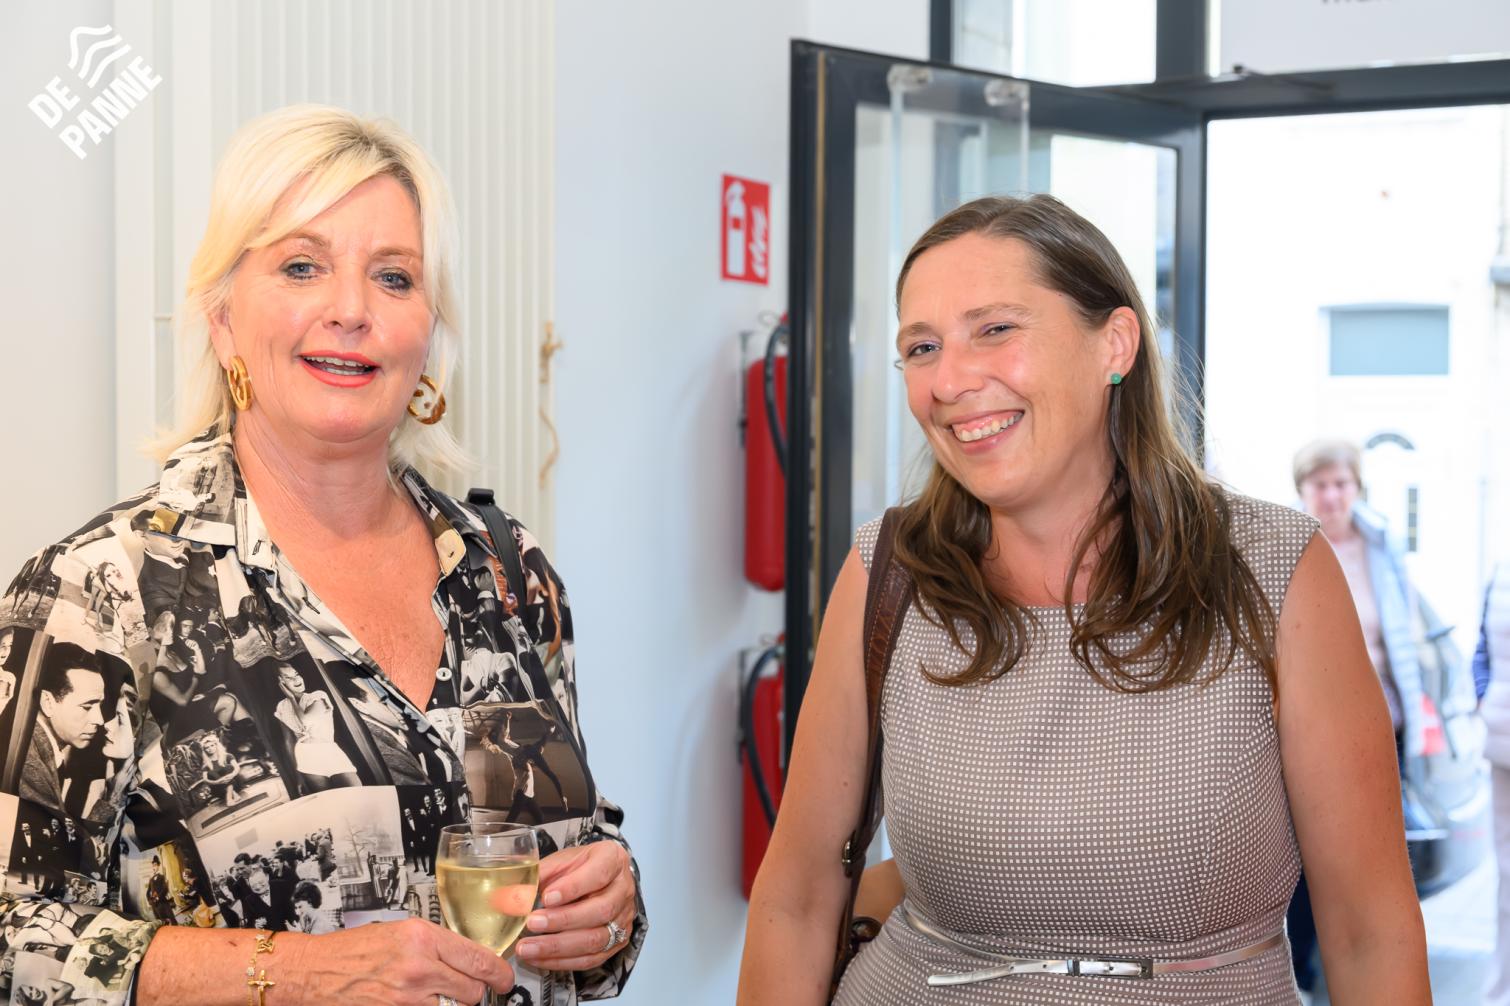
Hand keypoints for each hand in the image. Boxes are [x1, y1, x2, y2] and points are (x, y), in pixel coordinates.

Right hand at [281, 918, 513, 1004]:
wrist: (316, 971)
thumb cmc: (354, 949)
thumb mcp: (401, 931)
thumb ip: (437, 944)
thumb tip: (467, 957)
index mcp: (422, 938)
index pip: (478, 960)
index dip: (499, 974)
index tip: (504, 979)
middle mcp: (418, 967)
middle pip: (472, 990)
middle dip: (475, 992)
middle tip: (471, 989)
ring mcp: (407, 997)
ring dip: (452, 1004)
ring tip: (436, 994)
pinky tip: (421, 1002)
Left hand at [513, 842, 635, 971]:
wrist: (596, 880)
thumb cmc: (577, 868)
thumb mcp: (559, 861)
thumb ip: (537, 876)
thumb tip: (508, 897)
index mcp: (613, 860)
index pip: (598, 874)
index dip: (572, 888)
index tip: (546, 897)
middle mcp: (624, 890)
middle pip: (600, 910)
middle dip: (562, 920)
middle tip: (532, 923)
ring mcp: (623, 919)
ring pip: (596, 939)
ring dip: (558, 946)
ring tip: (527, 947)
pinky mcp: (616, 943)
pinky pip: (591, 959)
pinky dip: (562, 961)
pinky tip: (538, 958)